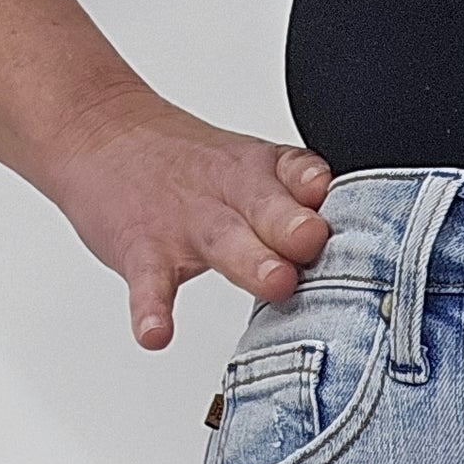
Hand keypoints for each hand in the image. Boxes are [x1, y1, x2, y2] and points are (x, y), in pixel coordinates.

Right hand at [38, 81, 334, 348]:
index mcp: (259, 173)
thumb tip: (368, 256)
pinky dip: (149, 309)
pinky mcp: (139, 248)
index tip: (341, 204)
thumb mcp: (245, 170)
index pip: (300, 177)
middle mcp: (228, 195)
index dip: (321, 191)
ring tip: (275, 282)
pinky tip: (155, 334)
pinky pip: (148, 282)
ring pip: (223, 242)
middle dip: (297, 227)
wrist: (95, 130)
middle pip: (270, 209)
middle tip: (316, 242)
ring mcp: (183, 222)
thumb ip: (296, 209)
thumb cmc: (185, 166)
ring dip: (252, 261)